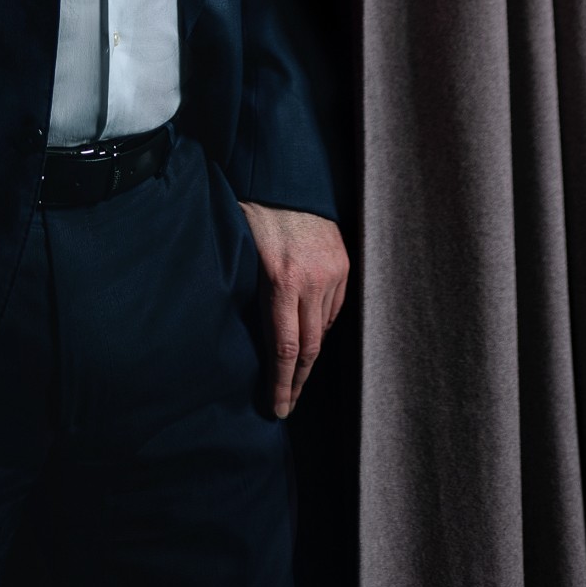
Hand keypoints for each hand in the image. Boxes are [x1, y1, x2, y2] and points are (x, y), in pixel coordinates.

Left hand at [238, 204, 349, 418]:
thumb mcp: (241, 251)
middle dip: (297, 381)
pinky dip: (323, 325)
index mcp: (281, 279)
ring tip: (295, 376)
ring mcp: (332, 273)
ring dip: (309, 355)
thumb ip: (250, 293)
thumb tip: (247, 334)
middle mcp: (311, 281)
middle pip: (309, 348)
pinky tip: (310, 334)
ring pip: (323, 330)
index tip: (276, 409)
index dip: (281, 383)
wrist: (287, 177)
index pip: (285, 348)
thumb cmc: (254, 212)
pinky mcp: (344, 264)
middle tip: (287, 404)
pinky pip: (336, 309)